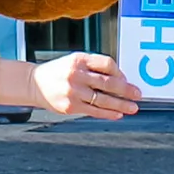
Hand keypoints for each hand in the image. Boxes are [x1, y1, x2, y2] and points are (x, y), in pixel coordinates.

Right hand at [0, 51, 141, 119]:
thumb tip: (120, 79)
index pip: (106, 63)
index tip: (126, 79)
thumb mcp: (74, 61)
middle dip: (126, 90)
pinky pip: (94, 111)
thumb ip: (94, 66)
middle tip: (138, 94)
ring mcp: (73, 91)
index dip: (119, 72)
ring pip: (103, 99)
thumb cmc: (59, 72)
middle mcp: (76, 75)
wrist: (35, 84)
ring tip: (133, 107)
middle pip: (108, 82)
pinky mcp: (70, 106)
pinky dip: (108, 113)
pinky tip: (117, 114)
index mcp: (79, 60)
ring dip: (121, 104)